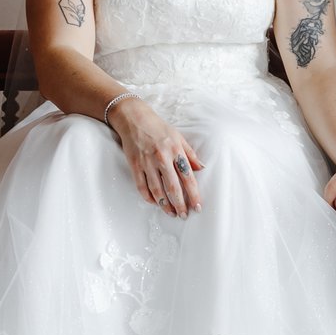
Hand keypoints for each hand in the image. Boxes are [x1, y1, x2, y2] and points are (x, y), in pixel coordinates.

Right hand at [108, 95, 202, 215]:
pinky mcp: (135, 165)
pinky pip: (142, 186)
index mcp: (175, 150)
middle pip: (173, 187)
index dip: (194, 194)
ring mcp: (147, 163)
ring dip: (165, 205)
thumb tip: (201, 168)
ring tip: (171, 213)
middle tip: (184, 215)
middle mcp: (162, 158)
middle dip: (180, 204)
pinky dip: (148, 197)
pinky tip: (155, 203)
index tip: (198, 207)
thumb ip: (190, 154)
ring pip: (157, 190)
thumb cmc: (158, 127)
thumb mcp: (178, 137)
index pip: (188, 177)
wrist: (134, 119)